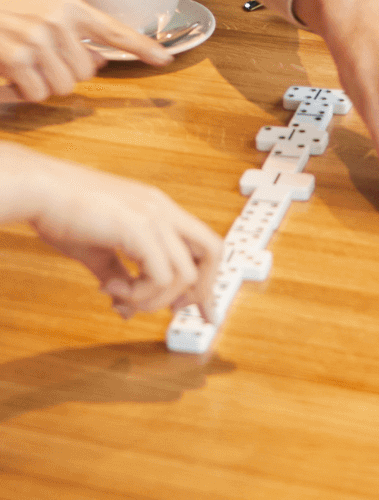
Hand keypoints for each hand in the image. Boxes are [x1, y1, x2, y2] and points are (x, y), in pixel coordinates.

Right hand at [0, 0, 171, 102]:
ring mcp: (38, 40)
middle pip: (87, 72)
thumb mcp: (44, 10)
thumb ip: (73, 31)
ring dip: (45, 84)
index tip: (165, 60)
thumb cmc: (6, 11)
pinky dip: (24, 92)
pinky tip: (12, 75)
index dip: (142, 48)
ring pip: (64, 86)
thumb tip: (100, 61)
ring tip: (26, 66)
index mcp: (71, 6)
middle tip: (42, 61)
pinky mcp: (17, 59)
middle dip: (66, 74)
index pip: (115, 30)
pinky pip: (37, 94)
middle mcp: (59, 21)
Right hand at [0, 144, 221, 319]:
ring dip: (154, 298)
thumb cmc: (65, 213)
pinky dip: (139, 293)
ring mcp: (155, 217)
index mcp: (159, 211)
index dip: (206, 280)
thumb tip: (128, 309)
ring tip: (121, 296)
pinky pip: (161, 276)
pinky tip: (111, 287)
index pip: (203, 244)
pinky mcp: (139, 228)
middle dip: (198, 290)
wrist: (43, 190)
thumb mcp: (99, 248)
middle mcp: (164, 211)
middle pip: (212, 252)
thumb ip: (118, 274)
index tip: (200, 310)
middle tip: (171, 310)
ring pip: (186, 274)